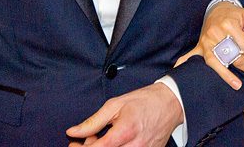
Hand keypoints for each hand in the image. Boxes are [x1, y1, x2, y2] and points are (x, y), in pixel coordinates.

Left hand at [66, 83, 182, 146]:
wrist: (171, 103)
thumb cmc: (144, 101)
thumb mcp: (116, 104)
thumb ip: (93, 121)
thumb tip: (73, 132)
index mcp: (125, 131)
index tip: (74, 143)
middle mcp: (135, 146)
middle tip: (88, 139)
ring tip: (103, 140)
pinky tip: (115, 143)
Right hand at [174, 2, 243, 89]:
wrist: (217, 8)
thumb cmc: (234, 14)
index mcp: (230, 25)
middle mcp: (216, 33)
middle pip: (234, 57)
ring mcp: (206, 41)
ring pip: (217, 62)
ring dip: (227, 75)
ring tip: (238, 85)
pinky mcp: (199, 45)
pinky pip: (191, 56)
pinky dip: (185, 64)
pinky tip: (180, 72)